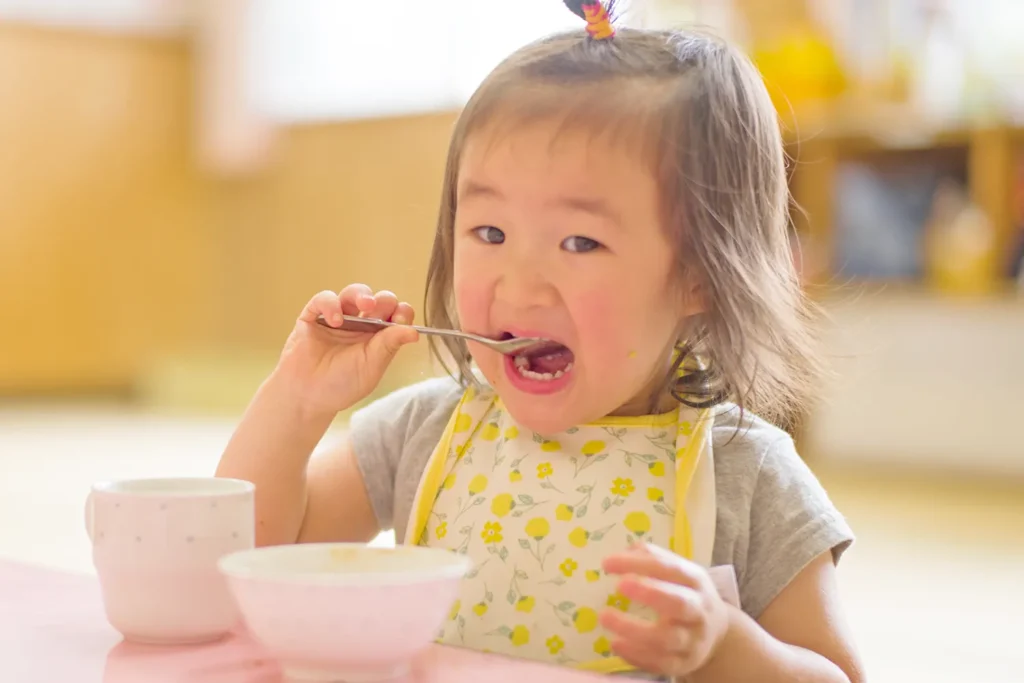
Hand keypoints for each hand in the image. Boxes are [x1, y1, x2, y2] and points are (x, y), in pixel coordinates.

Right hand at [274, 285, 418, 414]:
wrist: (307, 397)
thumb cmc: (341, 386)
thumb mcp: (371, 367)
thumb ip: (389, 346)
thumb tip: (414, 332)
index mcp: (378, 337)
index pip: (396, 315)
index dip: (402, 312)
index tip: (402, 318)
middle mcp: (359, 324)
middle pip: (378, 300)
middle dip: (384, 300)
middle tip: (381, 308)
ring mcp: (337, 318)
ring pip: (353, 293)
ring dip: (361, 294)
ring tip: (365, 304)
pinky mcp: (313, 316)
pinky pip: (324, 299)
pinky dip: (331, 304)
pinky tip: (336, 320)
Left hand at [601, 543, 729, 679]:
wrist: (717, 633)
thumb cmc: (687, 594)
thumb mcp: (678, 571)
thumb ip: (651, 558)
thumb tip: (620, 556)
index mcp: (695, 581)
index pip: (669, 569)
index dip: (639, 564)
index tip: (607, 563)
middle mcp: (698, 610)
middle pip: (678, 603)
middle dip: (650, 594)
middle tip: (619, 586)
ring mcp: (693, 640)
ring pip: (667, 638)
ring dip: (633, 629)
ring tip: (605, 617)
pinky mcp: (683, 664)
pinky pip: (659, 663)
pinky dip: (636, 655)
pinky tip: (615, 643)